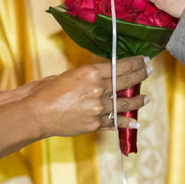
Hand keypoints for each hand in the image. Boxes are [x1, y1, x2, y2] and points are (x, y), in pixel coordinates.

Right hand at [28, 56, 149, 136]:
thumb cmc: (46, 91)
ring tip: (147, 99)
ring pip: (125, 104)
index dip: (135, 63)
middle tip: (148, 71)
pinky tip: (135, 123)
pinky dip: (126, 123)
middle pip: (126, 81)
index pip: (121, 66)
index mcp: (91, 73)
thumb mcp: (70, 75)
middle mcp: (98, 89)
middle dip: (140, 75)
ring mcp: (98, 108)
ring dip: (138, 101)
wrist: (36, 113)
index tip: (144, 60)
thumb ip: (89, 77)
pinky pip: (114, 123)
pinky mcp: (94, 124)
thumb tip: (103, 79)